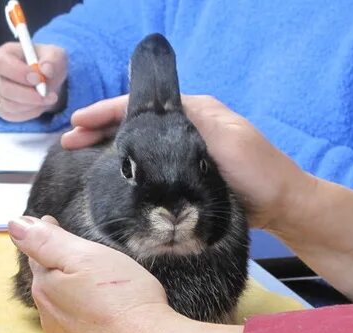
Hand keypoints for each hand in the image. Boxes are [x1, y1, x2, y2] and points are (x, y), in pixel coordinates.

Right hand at [0, 42, 66, 121]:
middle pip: (4, 88)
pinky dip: (30, 113)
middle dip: (29, 95)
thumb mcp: (56, 56)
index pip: (2, 63)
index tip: (39, 79)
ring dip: (33, 105)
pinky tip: (39, 105)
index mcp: (4, 55)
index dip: (19, 72)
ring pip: (9, 105)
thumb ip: (52, 60)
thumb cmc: (47, 65)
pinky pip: (13, 116)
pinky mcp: (1, 109)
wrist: (48, 82)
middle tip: (50, 95)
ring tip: (48, 98)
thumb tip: (46, 69)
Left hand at [8, 216, 170, 332]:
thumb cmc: (122, 301)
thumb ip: (47, 241)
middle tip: (77, 253)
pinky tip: (105, 316)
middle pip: (51, 282)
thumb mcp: (84, 256)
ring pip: (65, 307)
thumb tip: (15, 225)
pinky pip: (81, 330)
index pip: (39, 254)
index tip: (52, 223)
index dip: (48, 237)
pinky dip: (88, 319)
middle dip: (61, 266)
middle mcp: (51, 316)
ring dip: (75, 294)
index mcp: (47, 287)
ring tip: (95, 285)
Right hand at [62, 95, 315, 228]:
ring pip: (139, 144)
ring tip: (82, 154)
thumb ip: (191, 122)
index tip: (78, 122)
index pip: (142, 106)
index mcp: (194, 113)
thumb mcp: (226, 139)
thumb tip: (150, 116)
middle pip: (135, 123)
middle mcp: (185, 129)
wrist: (282, 206)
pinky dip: (128, 166)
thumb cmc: (258, 172)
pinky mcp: (185, 176)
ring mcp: (184, 153)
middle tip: (70, 140)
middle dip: (101, 128)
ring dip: (110, 146)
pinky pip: (149, 164)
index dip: (107, 112)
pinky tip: (113, 173)